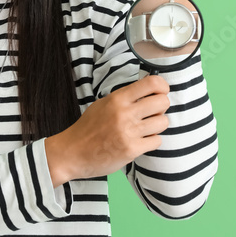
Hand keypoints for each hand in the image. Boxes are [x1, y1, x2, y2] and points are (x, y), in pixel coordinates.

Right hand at [51, 74, 171, 182]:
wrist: (72, 153)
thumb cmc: (88, 128)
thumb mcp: (103, 104)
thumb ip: (124, 98)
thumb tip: (149, 91)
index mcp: (117, 99)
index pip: (152, 83)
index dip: (162, 87)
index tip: (160, 92)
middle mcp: (124, 113)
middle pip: (162, 102)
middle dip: (161, 107)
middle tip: (152, 113)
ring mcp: (128, 132)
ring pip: (163, 122)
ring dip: (157, 125)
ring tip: (146, 128)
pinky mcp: (131, 150)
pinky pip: (157, 141)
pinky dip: (151, 141)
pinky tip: (140, 141)